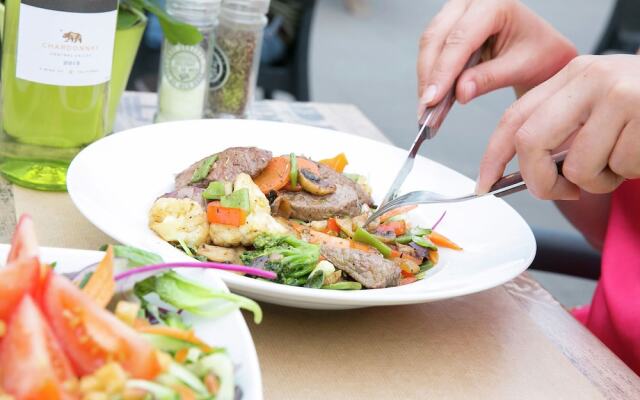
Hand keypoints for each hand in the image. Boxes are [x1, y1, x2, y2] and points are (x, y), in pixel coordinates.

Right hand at [417, 0, 575, 114]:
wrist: (544, 50)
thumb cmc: (541, 53)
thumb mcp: (521, 67)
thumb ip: (489, 78)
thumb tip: (459, 93)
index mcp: (495, 3)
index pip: (460, 39)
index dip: (444, 71)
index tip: (433, 99)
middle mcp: (472, 2)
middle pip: (437, 37)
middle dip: (429, 76)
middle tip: (426, 108)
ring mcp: (458, 13)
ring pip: (429, 43)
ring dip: (426, 77)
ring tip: (427, 108)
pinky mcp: (450, 27)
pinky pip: (432, 50)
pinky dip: (431, 75)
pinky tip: (432, 96)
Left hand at [476, 55, 639, 199]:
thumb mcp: (599, 108)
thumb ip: (562, 130)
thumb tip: (522, 172)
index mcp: (572, 75)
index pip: (514, 116)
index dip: (494, 155)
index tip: (486, 183)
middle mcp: (591, 79)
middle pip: (531, 140)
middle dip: (539, 179)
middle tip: (558, 190)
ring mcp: (619, 95)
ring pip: (580, 166)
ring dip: (598, 181)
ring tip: (620, 162)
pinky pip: (619, 169)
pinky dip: (628, 174)